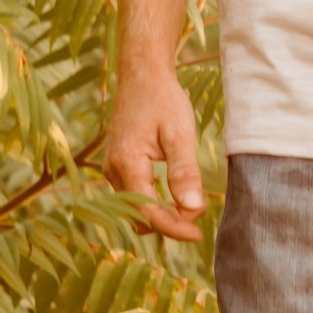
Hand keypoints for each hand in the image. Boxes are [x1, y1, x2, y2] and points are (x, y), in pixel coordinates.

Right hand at [104, 68, 205, 240]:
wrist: (142, 78)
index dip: (173, 227)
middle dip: (168, 223)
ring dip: (161, 215)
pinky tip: (177, 198)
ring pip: (134, 209)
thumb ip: (184, 171)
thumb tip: (192, 207)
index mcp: (127, 163)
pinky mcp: (118, 167)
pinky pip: (134, 196)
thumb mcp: (180, 133)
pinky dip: (154, 203)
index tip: (199, 234)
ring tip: (192, 207)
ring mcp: (112, 170)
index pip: (146, 211)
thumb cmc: (163, 101)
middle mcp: (113, 171)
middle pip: (138, 216)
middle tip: (200, 218)